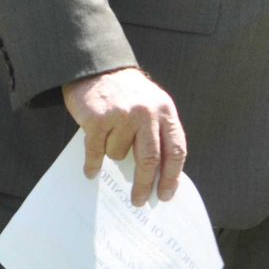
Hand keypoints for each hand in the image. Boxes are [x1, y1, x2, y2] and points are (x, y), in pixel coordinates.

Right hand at [62, 66, 186, 205]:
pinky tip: (92, 171)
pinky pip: (96, 152)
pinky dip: (93, 165)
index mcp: (165, 111)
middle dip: (144, 185)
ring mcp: (122, 115)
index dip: (172, 176)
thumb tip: (158, 175)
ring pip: (119, 155)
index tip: (165, 194)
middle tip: (139, 201)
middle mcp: (147, 113)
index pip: (175, 150)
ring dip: (113, 156)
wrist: (99, 67)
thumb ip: (158, 134)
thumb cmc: (129, 92)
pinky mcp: (98, 119)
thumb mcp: (153, 106)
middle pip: (150, 160)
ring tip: (109, 143)